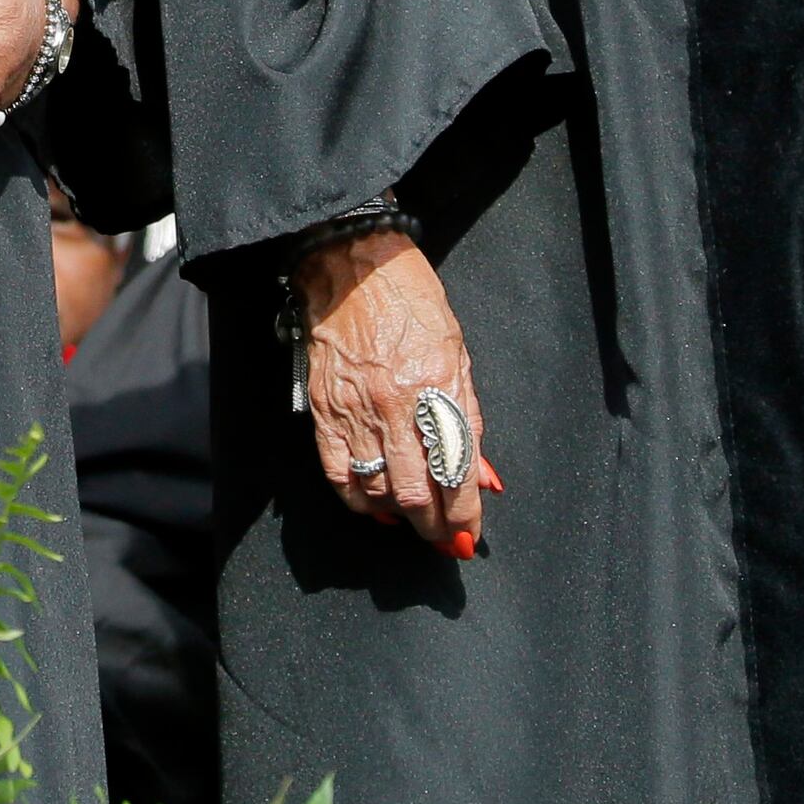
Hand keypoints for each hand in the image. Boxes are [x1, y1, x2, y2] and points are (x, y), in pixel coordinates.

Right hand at [293, 230, 495, 559]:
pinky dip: (356, 498)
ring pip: (379, 489)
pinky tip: (372, 506)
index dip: (465, 514)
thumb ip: (467, 415)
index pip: (456, 472)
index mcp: (437, 389)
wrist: (353, 265)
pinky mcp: (323, 408)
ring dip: (400, 517)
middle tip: (444, 538)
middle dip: (434, 526)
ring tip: (413, 524)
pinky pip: (338, 471)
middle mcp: (397, 406)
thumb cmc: (411, 300)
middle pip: (418, 492)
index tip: (469, 534)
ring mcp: (356, 409)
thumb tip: (480, 472)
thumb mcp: (457, 353)